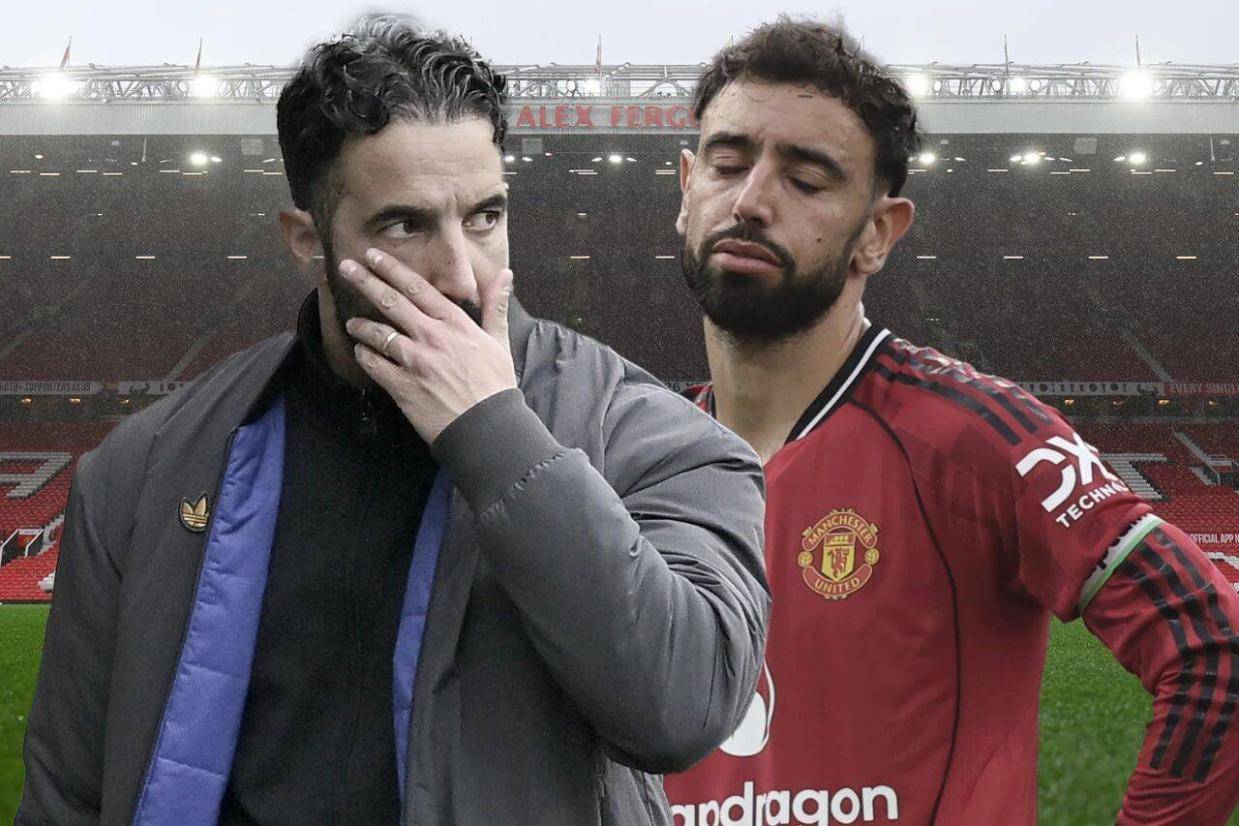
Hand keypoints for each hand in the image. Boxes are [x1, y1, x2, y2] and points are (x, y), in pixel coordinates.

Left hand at [339, 248, 516, 443]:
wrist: (487, 427)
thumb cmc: (496, 385)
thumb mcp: (500, 341)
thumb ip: (495, 306)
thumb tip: (506, 274)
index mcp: (454, 323)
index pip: (418, 288)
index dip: (392, 269)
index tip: (373, 255)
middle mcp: (431, 337)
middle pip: (391, 302)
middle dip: (365, 281)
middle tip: (346, 267)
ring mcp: (415, 361)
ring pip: (378, 333)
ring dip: (360, 325)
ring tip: (351, 323)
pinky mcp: (403, 386)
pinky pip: (375, 365)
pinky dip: (365, 356)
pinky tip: (360, 352)